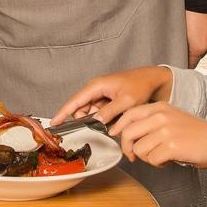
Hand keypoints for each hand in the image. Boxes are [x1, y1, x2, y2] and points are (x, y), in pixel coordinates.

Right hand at [51, 66, 172, 127]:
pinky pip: (100, 114)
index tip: (53, 123)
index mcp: (96, 86)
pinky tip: (118, 118)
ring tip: (117, 118)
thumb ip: (109, 111)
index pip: (74, 101)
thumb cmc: (140, 85)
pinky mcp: (106, 101)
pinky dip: (106, 119)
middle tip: (105, 125)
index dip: (63, 113)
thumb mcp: (126, 101)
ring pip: (91, 114)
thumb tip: (95, 121)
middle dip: (89, 120)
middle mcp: (95, 90)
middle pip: (82, 110)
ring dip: (100, 121)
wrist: (152, 80)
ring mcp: (100, 96)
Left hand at [110, 103, 206, 169]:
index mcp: (160, 107)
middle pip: (129, 133)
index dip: (119, 127)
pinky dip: (157, 164)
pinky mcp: (171, 147)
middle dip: (128, 148)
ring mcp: (166, 131)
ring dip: (146, 158)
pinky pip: (151, 160)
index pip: (129, 114)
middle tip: (134, 156)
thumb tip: (127, 135)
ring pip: (139, 149)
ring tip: (160, 156)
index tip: (115, 136)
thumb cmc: (195, 134)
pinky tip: (168, 160)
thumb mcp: (172, 118)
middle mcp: (161, 116)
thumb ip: (151, 122)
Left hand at [185, 11, 206, 67]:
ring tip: (192, 32)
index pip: (192, 64)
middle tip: (184, 43)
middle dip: (192, 51)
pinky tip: (199, 27)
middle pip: (199, 55)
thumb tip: (180, 50)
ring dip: (199, 42)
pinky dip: (205, 35)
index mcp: (199, 48)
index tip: (180, 60)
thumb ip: (182, 44)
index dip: (185, 63)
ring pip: (206, 46)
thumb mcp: (181, 32)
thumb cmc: (187, 12)